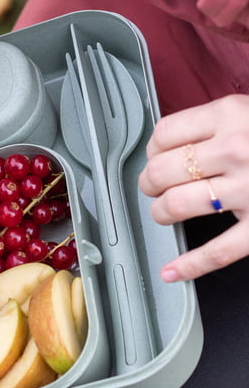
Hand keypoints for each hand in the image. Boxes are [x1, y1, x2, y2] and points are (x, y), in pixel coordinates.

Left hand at [138, 94, 248, 280]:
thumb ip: (214, 123)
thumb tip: (166, 145)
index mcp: (231, 116)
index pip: (164, 135)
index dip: (152, 150)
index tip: (155, 158)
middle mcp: (237, 150)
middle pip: (162, 171)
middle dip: (150, 183)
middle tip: (154, 187)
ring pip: (178, 206)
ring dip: (161, 213)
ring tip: (165, 212)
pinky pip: (218, 251)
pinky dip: (190, 265)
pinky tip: (172, 271)